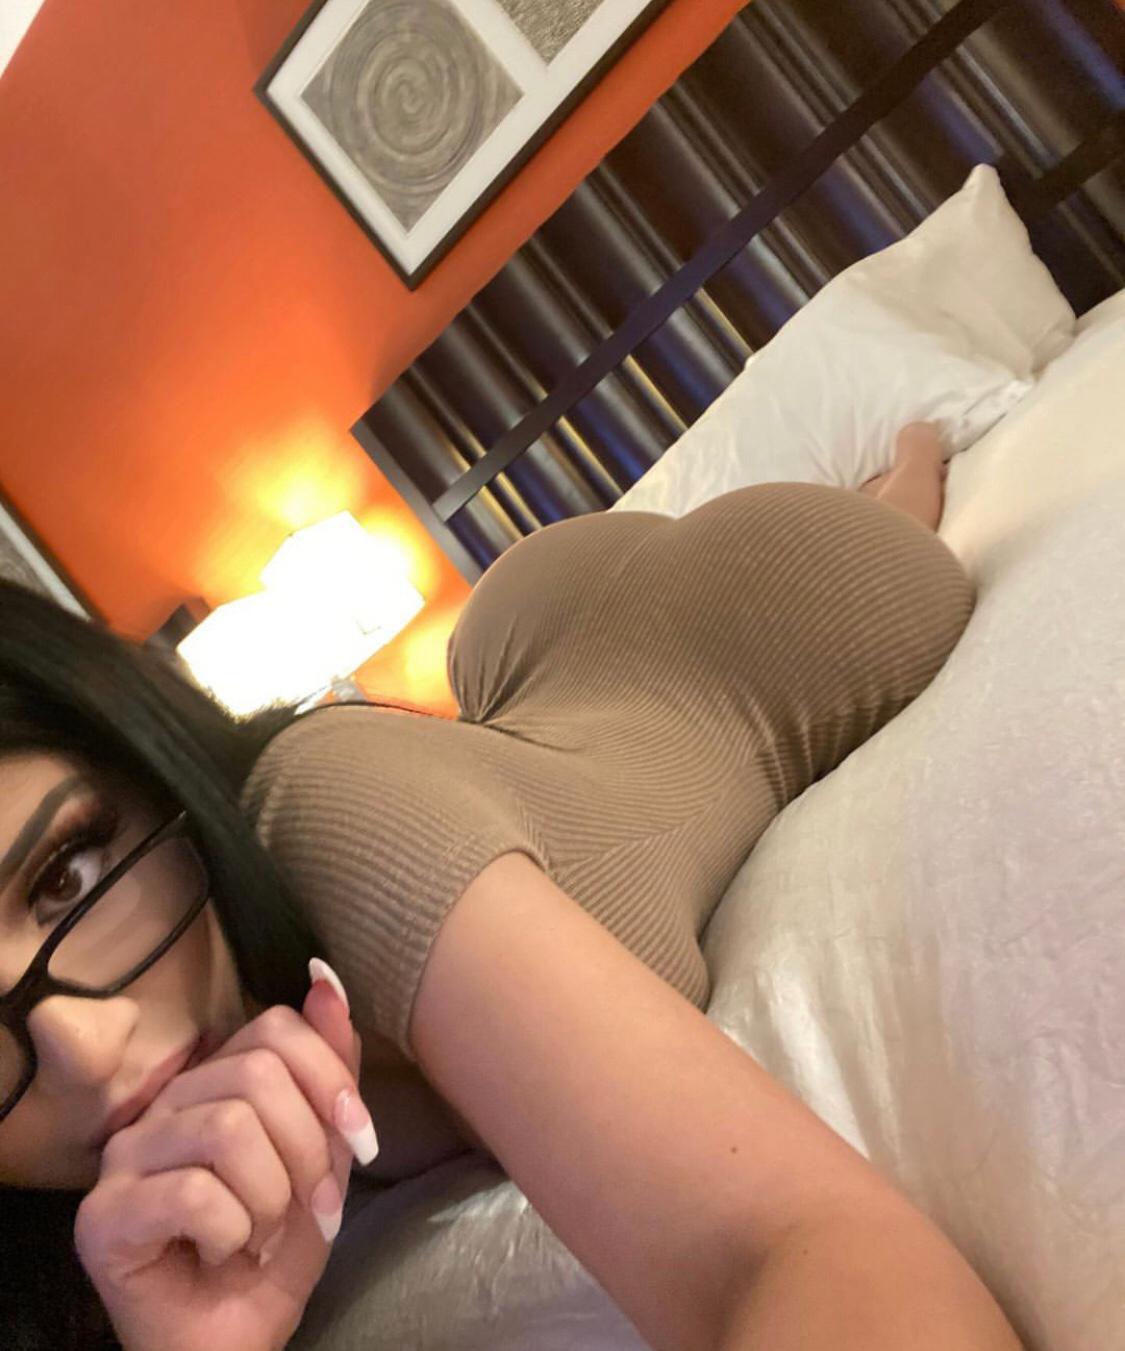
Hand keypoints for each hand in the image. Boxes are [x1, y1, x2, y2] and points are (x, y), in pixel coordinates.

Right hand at [74, 970, 372, 1350]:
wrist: (237, 1340)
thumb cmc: (277, 1247)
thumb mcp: (323, 1151)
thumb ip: (328, 1068)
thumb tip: (326, 978)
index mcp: (213, 1080)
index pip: (274, 1028)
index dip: (330, 1080)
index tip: (360, 1139)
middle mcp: (163, 1105)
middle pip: (256, 1074)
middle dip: (308, 1149)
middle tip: (311, 1207)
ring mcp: (126, 1158)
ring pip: (228, 1129)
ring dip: (272, 1196)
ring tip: (263, 1233)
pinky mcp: (104, 1216)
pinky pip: (194, 1193)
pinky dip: (234, 1232)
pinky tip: (225, 1254)